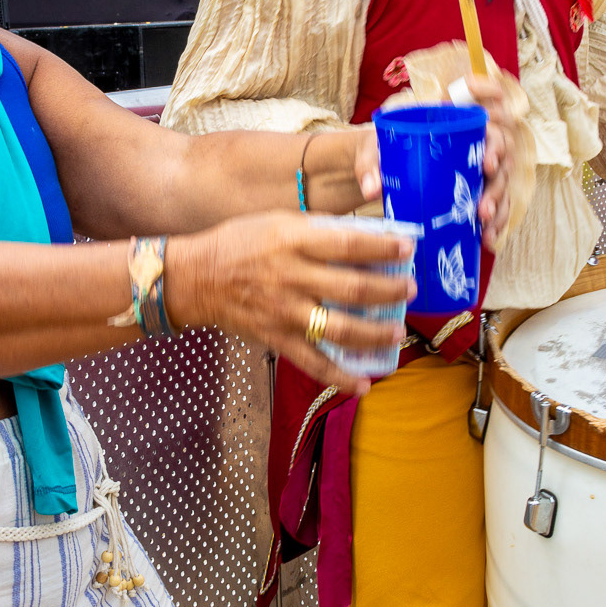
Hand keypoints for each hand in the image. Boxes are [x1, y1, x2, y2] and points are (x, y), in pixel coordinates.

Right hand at [163, 212, 414, 393]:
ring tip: (397, 332)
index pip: (348, 244)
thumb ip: (316, 230)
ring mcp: (285, 312)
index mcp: (293, 241)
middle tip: (410, 289)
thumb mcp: (277, 222)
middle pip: (351, 288)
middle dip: (388, 291)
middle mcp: (292, 277)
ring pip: (339, 328)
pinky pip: (312, 363)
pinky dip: (339, 378)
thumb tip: (361, 238)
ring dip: (374, 334)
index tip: (407, 249)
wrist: (195, 278)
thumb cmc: (239, 243)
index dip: (382, 248)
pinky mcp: (276, 338)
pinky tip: (363, 385)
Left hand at [317, 86, 517, 240]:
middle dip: (498, 169)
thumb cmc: (379, 150)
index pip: (484, 104)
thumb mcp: (371, 150)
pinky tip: (487, 239)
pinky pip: (497, 204)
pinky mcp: (477, 190)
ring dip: (498, 200)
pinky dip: (495, 222)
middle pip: (501, 145)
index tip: (485, 143)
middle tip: (485, 186)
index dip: (494, 109)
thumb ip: (369, 165)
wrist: (378, 169)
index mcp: (451, 119)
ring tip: (484, 221)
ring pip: (502, 178)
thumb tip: (372, 190)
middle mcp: (472, 139)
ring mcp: (478, 166)